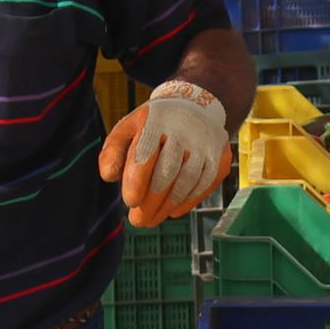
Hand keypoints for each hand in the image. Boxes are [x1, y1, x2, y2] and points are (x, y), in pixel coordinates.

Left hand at [99, 77, 230, 225]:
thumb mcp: (128, 128)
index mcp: (156, 120)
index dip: (137, 181)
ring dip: (168, 206)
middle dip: (151, 202)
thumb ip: (113, 151)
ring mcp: (206, 144)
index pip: (145, 153)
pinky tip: (173, 211)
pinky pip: (204, 186)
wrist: (196, 108)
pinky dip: (188, 202)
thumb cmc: (154, 125)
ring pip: (187, 182)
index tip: (130, 202)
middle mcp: (185, 130)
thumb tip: (109, 176)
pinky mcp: (220, 158)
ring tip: (151, 220)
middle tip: (138, 221)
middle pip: (168, 172)